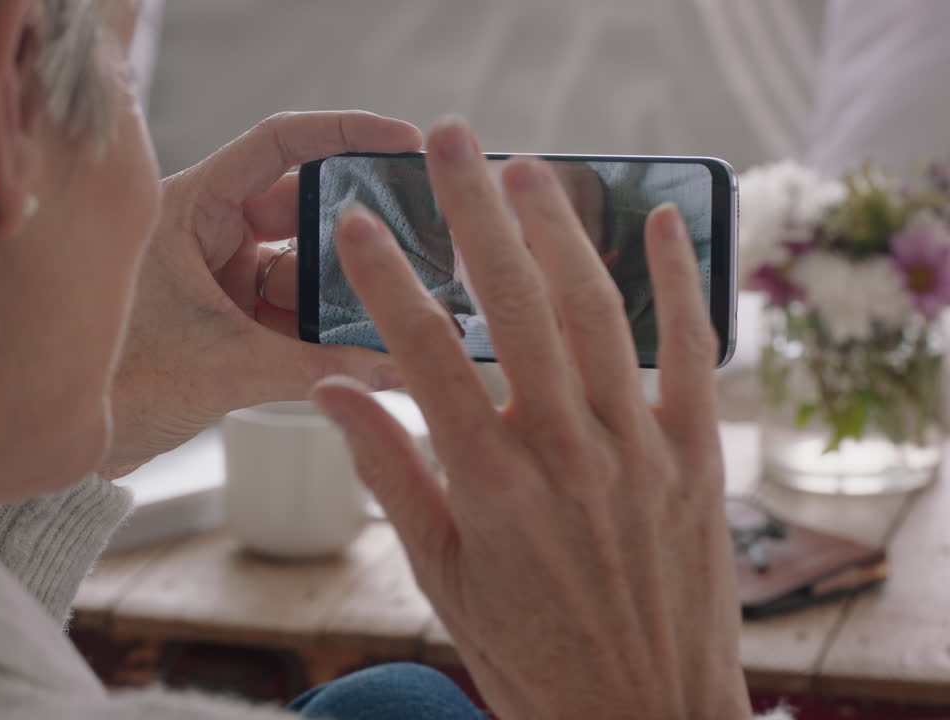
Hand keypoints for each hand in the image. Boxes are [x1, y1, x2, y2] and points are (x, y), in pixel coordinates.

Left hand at [100, 111, 421, 477]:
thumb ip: (315, 368)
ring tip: (405, 307)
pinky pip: (290, 313)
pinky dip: (326, 330)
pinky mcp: (225, 322)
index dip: (345, 134)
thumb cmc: (115, 386)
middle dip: (361, 231)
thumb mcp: (223, 367)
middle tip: (421, 241)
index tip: (405, 140)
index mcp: (188, 208)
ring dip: (348, 292)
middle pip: (304, 209)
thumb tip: (397, 368)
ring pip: (303, 269)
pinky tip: (369, 344)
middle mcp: (205, 233)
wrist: (60, 445)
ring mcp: (217, 278)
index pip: (276, 145)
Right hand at [312, 120, 748, 719]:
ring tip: (523, 170)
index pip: (425, 357)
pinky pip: (694, 354)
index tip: (363, 223)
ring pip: (598, 315)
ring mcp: (640, 451)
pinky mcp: (697, 458)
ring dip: (559, 231)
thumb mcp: (438, 577)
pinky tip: (661, 222)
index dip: (388, 280)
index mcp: (489, 489)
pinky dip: (679, 283)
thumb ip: (389, 473)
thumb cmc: (530, 655)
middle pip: (515, 309)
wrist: (643, 719)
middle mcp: (567, 456)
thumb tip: (331, 390)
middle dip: (476, 214)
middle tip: (450, 144)